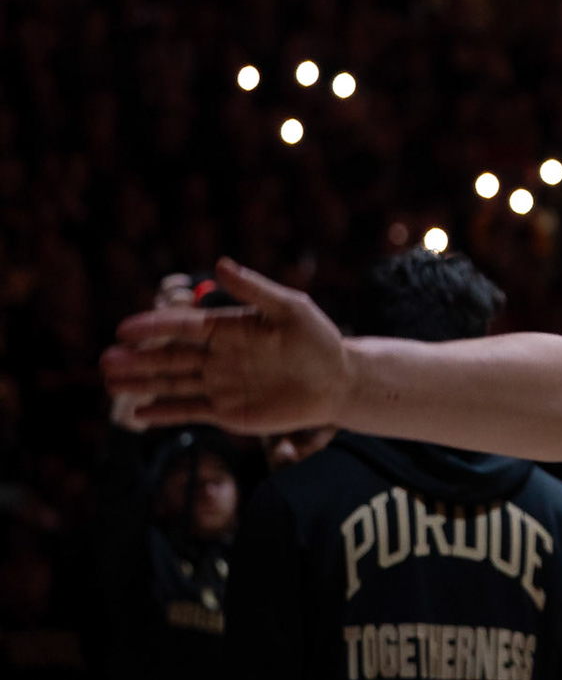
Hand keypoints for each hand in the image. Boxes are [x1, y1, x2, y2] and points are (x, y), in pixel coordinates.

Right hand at [102, 258, 351, 433]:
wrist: (338, 381)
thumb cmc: (319, 340)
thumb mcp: (291, 308)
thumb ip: (255, 289)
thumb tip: (220, 264)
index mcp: (228, 328)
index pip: (184, 326)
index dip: (154, 327)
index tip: (125, 329)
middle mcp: (218, 356)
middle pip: (170, 356)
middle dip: (137, 358)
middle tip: (106, 360)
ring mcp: (220, 384)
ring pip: (172, 383)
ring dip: (142, 383)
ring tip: (110, 383)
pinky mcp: (227, 412)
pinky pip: (189, 412)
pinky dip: (164, 414)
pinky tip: (138, 416)